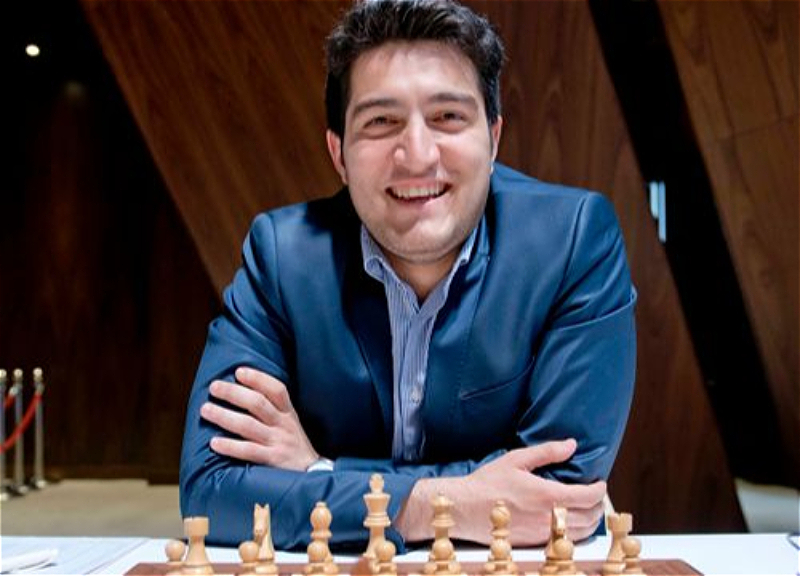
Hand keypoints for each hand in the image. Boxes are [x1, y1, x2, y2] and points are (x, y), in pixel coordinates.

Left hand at [200, 367, 319, 470]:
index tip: (239, 371)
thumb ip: (274, 411)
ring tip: (206, 409)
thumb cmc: (294, 448)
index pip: (276, 390)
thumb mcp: (291, 425)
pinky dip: (230, 446)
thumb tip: (243, 395)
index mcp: (288, 414)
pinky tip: (214, 443)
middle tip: (214, 387)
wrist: (313, 475)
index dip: (258, 378)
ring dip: (225, 416)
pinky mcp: (273, 461)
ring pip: (249, 425)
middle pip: (257, 403)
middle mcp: (284, 425)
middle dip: (234, 393)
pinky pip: (249, 451)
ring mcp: (278, 442)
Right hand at [395, 439, 605, 545]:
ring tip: (585, 509)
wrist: (465, 509)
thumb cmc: (488, 483)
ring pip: (580, 534)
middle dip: (597, 506)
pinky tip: (567, 522)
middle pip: (590, 518)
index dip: (599, 489)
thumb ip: (547, 452)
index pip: (588, 497)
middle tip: (594, 495)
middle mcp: (548, 519)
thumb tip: (570, 445)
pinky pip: (564, 542)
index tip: (599, 482)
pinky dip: (573, 533)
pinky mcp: (535, 544)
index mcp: (547, 495)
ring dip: (589, 521)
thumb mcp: (516, 459)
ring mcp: (542, 535)